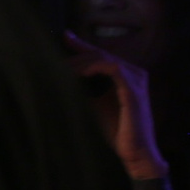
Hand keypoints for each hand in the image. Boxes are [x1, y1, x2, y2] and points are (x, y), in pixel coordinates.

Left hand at [63, 34, 167, 177]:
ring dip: (81, 62)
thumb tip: (60, 77)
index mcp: (125, 75)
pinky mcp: (135, 90)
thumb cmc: (114, 130)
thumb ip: (83, 88)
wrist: (134, 152)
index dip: (82, 45)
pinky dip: (95, 67)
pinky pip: (114, 69)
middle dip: (75, 55)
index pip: (101, 55)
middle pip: (100, 54)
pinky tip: (79, 72)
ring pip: (105, 59)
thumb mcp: (93, 104)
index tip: (64, 36)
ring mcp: (136, 80)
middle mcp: (134, 73)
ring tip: (62, 68)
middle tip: (53, 61)